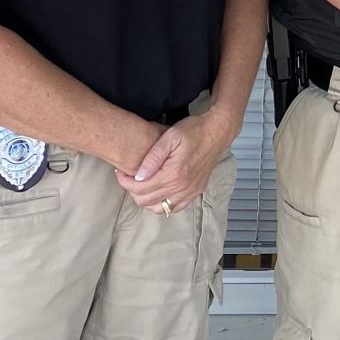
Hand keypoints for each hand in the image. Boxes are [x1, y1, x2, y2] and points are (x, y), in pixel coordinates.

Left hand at [115, 111, 234, 214]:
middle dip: (132, 190)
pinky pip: (174, 208)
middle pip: (145, 200)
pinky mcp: (195, 192)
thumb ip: (153, 157)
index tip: (121, 171)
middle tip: (129, 176)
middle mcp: (182, 187)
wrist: (218, 131)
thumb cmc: (194, 130)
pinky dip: (162, 204)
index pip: (139, 188)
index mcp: (173, 174)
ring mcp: (190, 192)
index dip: (124, 181)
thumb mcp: (170, 137)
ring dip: (146, 199)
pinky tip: (159, 191)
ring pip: (158, 208)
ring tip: (143, 183)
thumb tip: (138, 176)